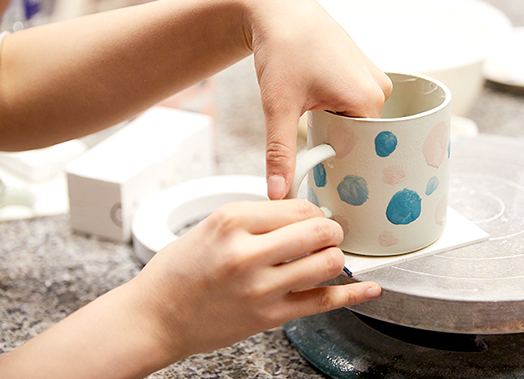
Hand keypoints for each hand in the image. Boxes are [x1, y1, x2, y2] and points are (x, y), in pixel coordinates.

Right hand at [130, 199, 380, 359]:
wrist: (154, 317)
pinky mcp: (268, 317)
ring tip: (328, 256)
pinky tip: (369, 288)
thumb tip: (299, 213)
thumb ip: (255, 217)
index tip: (313, 215)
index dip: (312, 210)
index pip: (296, 205)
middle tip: (329, 233)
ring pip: (328, 263)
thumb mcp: (210, 226)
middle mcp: (247, 252)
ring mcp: (260, 288)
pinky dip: (353, 294)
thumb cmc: (177, 271)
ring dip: (336, 256)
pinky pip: (323, 302)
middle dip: (332, 229)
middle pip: (318, 229)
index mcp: (231, 220)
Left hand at [243, 0, 392, 198]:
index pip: (364, 153)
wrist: (279, 10)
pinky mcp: (364, 73)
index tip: (320, 168)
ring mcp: (374, 79)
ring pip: (356, 124)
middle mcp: (380, 90)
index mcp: (369, 100)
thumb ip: (280, 153)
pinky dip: (337, 112)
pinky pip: (355, 106)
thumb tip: (276, 194)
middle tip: (307, 134)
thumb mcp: (278, 106)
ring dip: (334, 128)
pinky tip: (316, 101)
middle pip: (361, 140)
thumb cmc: (282, 50)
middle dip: (335, 145)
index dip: (340, 163)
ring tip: (310, 114)